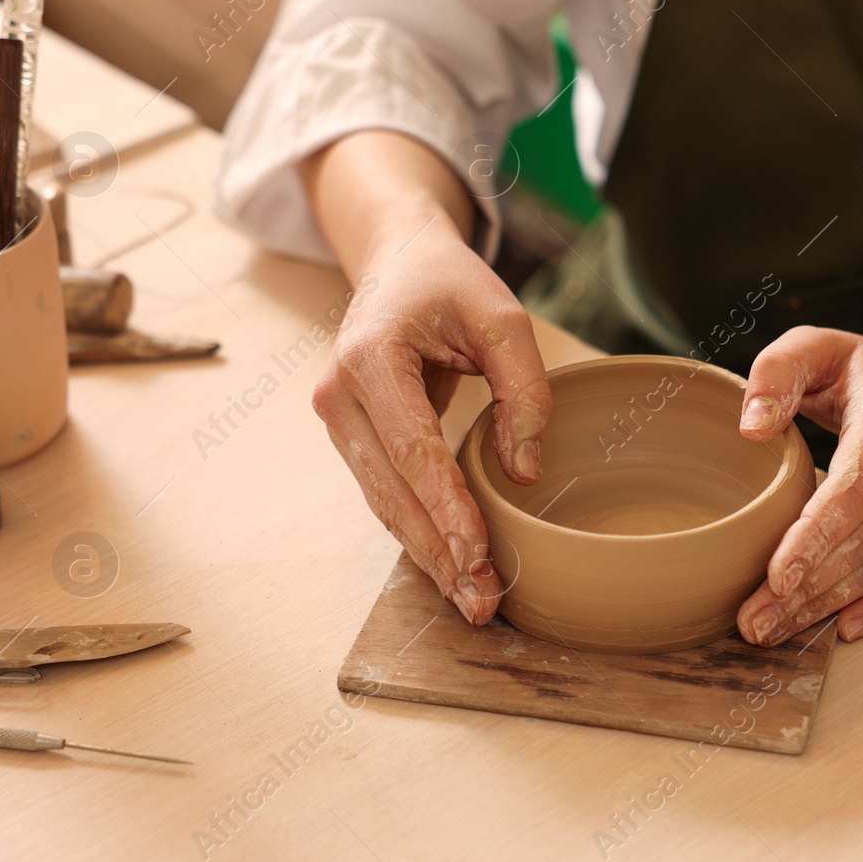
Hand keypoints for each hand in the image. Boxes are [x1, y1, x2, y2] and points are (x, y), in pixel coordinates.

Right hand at [304, 132, 552, 625]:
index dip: (446, 506)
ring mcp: (338, 419)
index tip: (478, 554)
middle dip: (438, 551)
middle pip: (392, 491)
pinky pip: (386, 493)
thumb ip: (523, 389)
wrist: (397, 260)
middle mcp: (339, 395)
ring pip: (384, 503)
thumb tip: (524, 472)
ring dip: (428, 554)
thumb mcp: (503, 317)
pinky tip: (452, 567)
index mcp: (371, 358)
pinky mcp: (352, 436)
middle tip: (484, 600)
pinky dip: (419, 531)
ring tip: (474, 598)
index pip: (413, 448)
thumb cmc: (450, 284)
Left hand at [734, 327, 862, 645]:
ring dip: (833, 602)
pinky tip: (849, 627)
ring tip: (778, 629)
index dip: (815, 535)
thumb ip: (777, 373)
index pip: (853, 487)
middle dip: (809, 586)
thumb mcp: (817, 347)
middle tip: (755, 623)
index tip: (776, 575)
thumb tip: (751, 428)